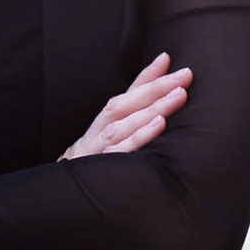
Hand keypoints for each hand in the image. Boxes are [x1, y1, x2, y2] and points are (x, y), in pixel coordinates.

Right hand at [58, 52, 191, 160]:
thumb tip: (161, 68)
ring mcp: (100, 148)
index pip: (129, 93)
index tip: (167, 59)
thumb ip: (137, 103)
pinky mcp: (103, 168)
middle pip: (127, 104)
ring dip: (151, 109)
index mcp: (106, 120)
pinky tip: (158, 125)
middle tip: (184, 76)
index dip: (148, 75)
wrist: (66, 191)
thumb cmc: (99, 154)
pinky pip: (121, 151)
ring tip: (176, 96)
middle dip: (156, 88)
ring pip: (124, 125)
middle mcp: (102, 129)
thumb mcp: (116, 129)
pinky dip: (139, 137)